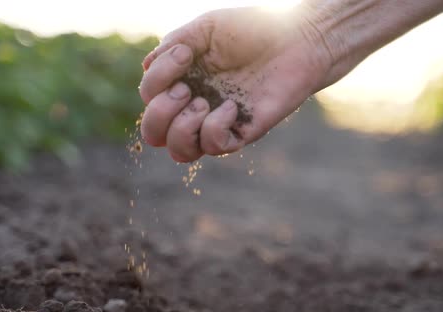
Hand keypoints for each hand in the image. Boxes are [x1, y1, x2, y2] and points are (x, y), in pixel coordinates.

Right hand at [139, 6, 333, 161]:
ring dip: (182, 128)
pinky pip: (216, 148)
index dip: (156, 81)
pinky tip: (232, 106)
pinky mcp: (242, 132)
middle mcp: (194, 105)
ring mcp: (217, 122)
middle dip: (159, 115)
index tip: (185, 54)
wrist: (296, 39)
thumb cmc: (252, 29)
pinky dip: (215, 128)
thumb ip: (174, 43)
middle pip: (153, 135)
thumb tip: (146, 67)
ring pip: (180, 152)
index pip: (148, 97)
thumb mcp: (206, 28)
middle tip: (186, 91)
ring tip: (204, 103)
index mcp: (182, 80)